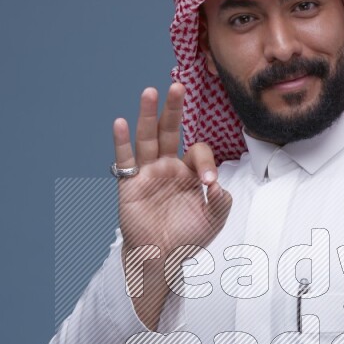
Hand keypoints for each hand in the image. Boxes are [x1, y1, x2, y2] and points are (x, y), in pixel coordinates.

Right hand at [113, 82, 231, 268]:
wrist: (162, 258)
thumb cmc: (187, 237)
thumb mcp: (214, 220)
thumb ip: (222, 202)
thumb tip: (218, 186)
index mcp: (189, 172)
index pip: (198, 152)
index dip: (206, 163)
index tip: (209, 185)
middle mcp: (168, 166)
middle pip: (170, 131)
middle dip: (174, 109)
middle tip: (177, 85)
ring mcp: (148, 173)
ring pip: (147, 138)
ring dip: (148, 115)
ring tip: (150, 92)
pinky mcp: (130, 184)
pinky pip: (125, 160)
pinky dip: (121, 142)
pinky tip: (120, 123)